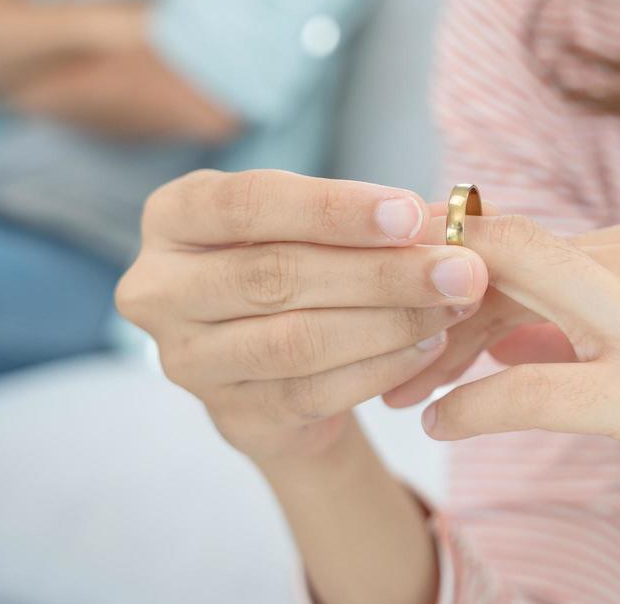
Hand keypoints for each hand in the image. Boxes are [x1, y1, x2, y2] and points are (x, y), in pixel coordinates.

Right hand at [115, 169, 489, 463]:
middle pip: (276, 275)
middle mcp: (158, 287)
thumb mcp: (315, 227)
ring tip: (454, 305)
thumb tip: (447, 219)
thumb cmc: (299, 265)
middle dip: (381, 271)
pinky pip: (312, 392)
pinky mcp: (228, 415)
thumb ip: (367, 219)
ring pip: (296, 340)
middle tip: (461, 269)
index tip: (412, 214)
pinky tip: (429, 346)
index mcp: (173, 216)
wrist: (276, 364)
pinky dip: (380, 367)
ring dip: (390, 322)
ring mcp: (186, 359)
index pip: (248, 204)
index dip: (333, 209)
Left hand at [399, 211, 619, 600]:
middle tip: (381, 352)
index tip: (399, 313)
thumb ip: (579, 322)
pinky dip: (473, 405)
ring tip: (399, 391)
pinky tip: (442, 427)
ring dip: (434, 341)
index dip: (444, 270)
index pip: (519, 233)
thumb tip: (486, 322)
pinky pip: (534, 385)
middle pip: (501, 245)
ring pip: (508, 286)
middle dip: (423, 290)